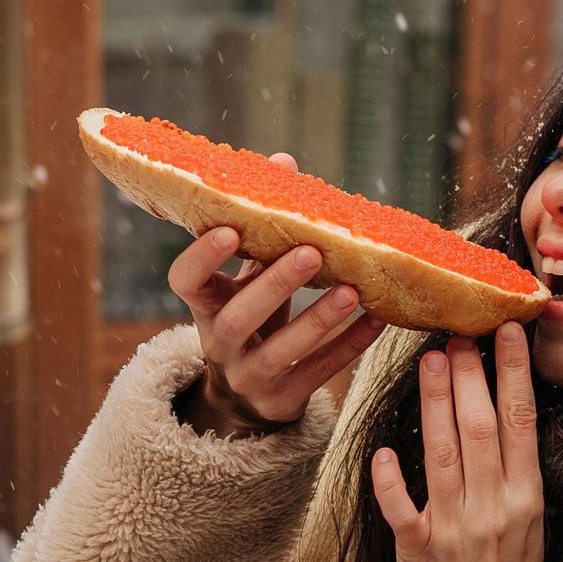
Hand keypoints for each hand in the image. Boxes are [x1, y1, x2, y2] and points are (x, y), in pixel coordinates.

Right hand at [169, 173, 381, 435]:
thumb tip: (283, 161)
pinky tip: (377, 321)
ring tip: (351, 290)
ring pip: (279, 351)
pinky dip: (348, 347)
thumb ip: (261, 230)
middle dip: (273, 284)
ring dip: (316, 320)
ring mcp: (249, 376)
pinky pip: (317, 373)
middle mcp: (220, 344)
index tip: (227, 230)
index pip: (185, 281)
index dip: (201, 258)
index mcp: (206, 306)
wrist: (246, 400)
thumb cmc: (250, 321)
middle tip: (310, 252)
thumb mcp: (246, 280)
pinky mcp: (282, 400)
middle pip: (237, 318)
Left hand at [370, 328, 544, 561]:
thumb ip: (516, 474)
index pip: (520, 422)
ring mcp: (456, 529)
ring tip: (429, 361)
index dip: (513, 373)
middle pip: (479, 427)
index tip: (506, 332)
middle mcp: (493, 508)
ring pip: (443, 454)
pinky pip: (403, 510)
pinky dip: (392, 481)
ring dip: (435, 402)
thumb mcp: (530, 526)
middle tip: (456, 333)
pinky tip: (385, 452)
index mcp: (525, 498)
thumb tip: (506, 414)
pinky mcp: (419, 551)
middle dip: (468, 375)